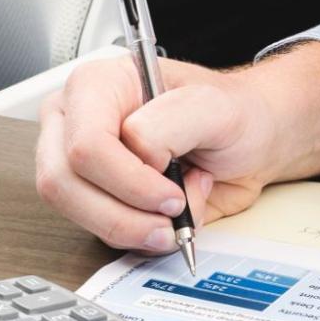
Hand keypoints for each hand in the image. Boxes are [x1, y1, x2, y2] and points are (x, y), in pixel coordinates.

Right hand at [35, 45, 319, 252]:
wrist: (253, 142)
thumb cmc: (234, 114)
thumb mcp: (215, 105)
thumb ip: (171, 120)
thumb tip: (137, 151)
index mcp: (98, 85)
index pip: (85, 143)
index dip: (128, 178)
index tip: (172, 192)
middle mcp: (78, 122)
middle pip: (66, 183)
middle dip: (126, 211)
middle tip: (174, 211)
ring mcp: (82, 164)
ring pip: (76, 214)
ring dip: (135, 226)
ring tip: (179, 209)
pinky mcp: (96, 198)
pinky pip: (100, 231)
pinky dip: (142, 234)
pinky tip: (171, 212)